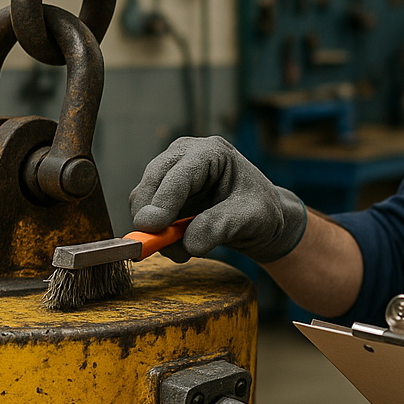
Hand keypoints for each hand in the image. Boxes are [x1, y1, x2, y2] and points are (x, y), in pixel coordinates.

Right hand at [129, 136, 306, 262]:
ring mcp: (170, 173)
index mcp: (211, 152)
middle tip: (160, 248)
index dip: (163, 200)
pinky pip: (147, 216)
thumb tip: (188, 243)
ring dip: (156, 231)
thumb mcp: (250, 219)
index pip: (178, 174)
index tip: (152, 227)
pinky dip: (159, 235)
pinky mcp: (163, 194)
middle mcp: (184, 156)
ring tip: (185, 251)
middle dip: (150, 217)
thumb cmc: (260, 211)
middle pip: (151, 183)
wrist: (259, 219)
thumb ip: (219, 227)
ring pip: (143, 202)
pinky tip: (183, 246)